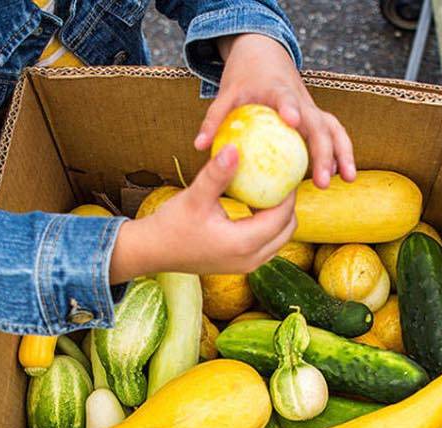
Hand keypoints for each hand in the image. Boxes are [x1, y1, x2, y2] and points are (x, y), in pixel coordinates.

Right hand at [109, 144, 295, 282]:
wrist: (152, 251)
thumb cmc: (171, 225)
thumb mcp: (195, 197)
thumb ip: (217, 174)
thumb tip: (235, 148)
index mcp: (244, 244)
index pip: (282, 216)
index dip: (289, 193)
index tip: (287, 169)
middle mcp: (251, 259)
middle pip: (287, 229)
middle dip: (288, 205)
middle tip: (281, 179)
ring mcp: (247, 266)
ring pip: (279, 239)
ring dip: (279, 216)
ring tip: (269, 190)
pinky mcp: (240, 265)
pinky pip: (267, 244)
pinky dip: (268, 226)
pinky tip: (254, 205)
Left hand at [194, 33, 355, 189]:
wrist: (264, 55)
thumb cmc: (243, 78)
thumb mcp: (225, 95)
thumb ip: (214, 119)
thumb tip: (200, 147)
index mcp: (276, 89)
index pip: (285, 98)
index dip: (290, 108)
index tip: (293, 122)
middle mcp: (300, 99)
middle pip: (319, 123)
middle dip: (324, 151)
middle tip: (323, 181)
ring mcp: (312, 107)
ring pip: (334, 128)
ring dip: (343, 153)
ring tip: (347, 179)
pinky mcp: (316, 115)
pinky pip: (333, 133)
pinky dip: (340, 152)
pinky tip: (341, 175)